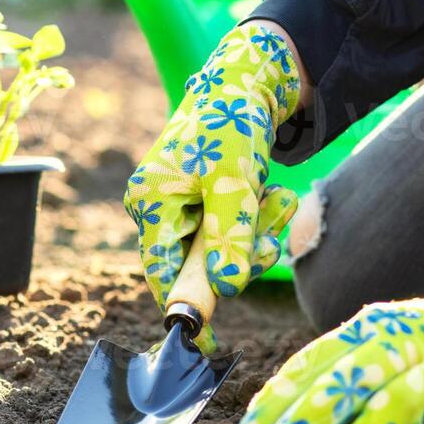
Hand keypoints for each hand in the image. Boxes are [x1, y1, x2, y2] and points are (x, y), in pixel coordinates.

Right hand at [124, 24, 300, 344]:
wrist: (247, 80)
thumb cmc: (232, 123)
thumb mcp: (234, 182)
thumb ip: (227, 237)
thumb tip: (223, 291)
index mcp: (151, 203)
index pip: (163, 273)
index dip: (186, 307)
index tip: (209, 344)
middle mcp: (159, 207)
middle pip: (198, 265)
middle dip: (240, 252)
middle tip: (269, 220)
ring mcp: (182, 204)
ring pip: (222, 250)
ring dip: (255, 234)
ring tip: (272, 196)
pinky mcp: (206, 199)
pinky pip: (232, 232)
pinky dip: (256, 220)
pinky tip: (268, 193)